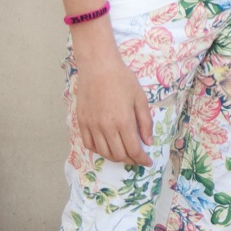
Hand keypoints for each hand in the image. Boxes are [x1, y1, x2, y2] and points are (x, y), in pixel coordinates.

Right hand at [71, 46, 152, 166]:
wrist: (98, 67)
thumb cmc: (123, 80)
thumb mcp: (140, 99)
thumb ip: (145, 122)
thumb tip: (148, 142)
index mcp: (123, 122)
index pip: (133, 150)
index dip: (142, 160)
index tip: (148, 162)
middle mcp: (106, 127)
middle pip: (119, 155)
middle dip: (131, 160)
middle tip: (138, 158)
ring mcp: (92, 126)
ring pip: (104, 152)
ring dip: (116, 157)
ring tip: (125, 154)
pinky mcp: (82, 123)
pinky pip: (89, 145)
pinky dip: (99, 151)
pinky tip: (107, 148)